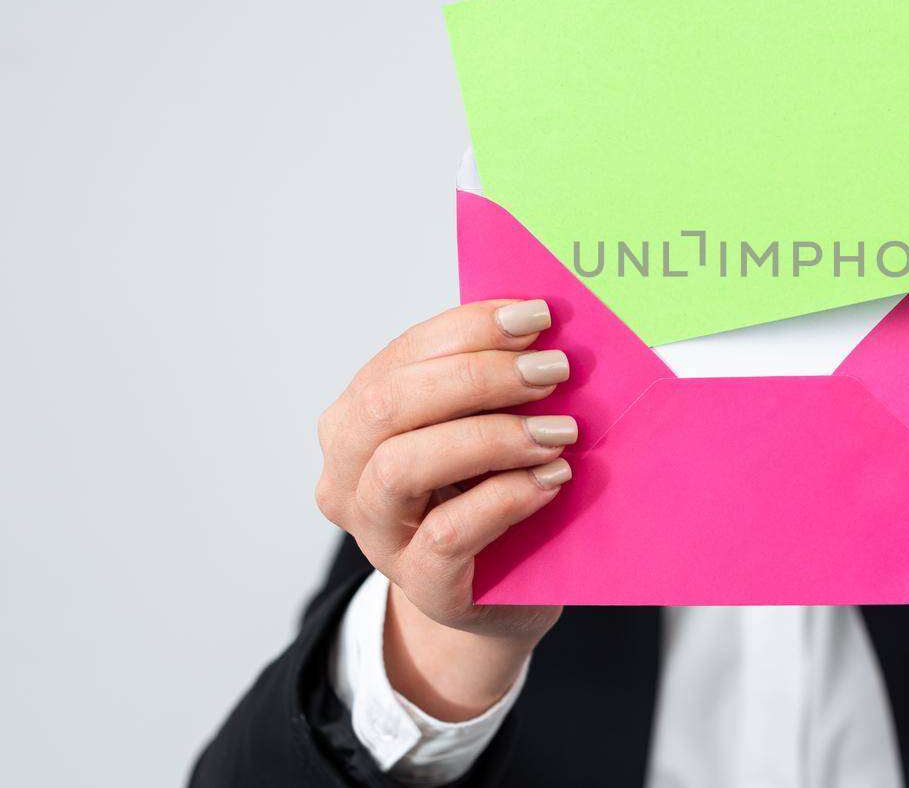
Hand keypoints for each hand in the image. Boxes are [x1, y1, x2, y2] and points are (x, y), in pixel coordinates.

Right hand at [314, 299, 576, 719]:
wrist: (499, 594)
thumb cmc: (490, 493)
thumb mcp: (480, 427)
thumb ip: (488, 382)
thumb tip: (540, 322)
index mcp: (356, 421)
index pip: (402, 357)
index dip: (468, 329)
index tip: (536, 316)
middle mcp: (347, 476)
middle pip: (389, 404)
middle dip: (478, 376)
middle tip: (554, 369)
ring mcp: (377, 534)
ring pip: (403, 466)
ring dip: (491, 437)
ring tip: (560, 431)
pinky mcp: (420, 583)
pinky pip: (449, 532)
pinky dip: (507, 496)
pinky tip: (553, 479)